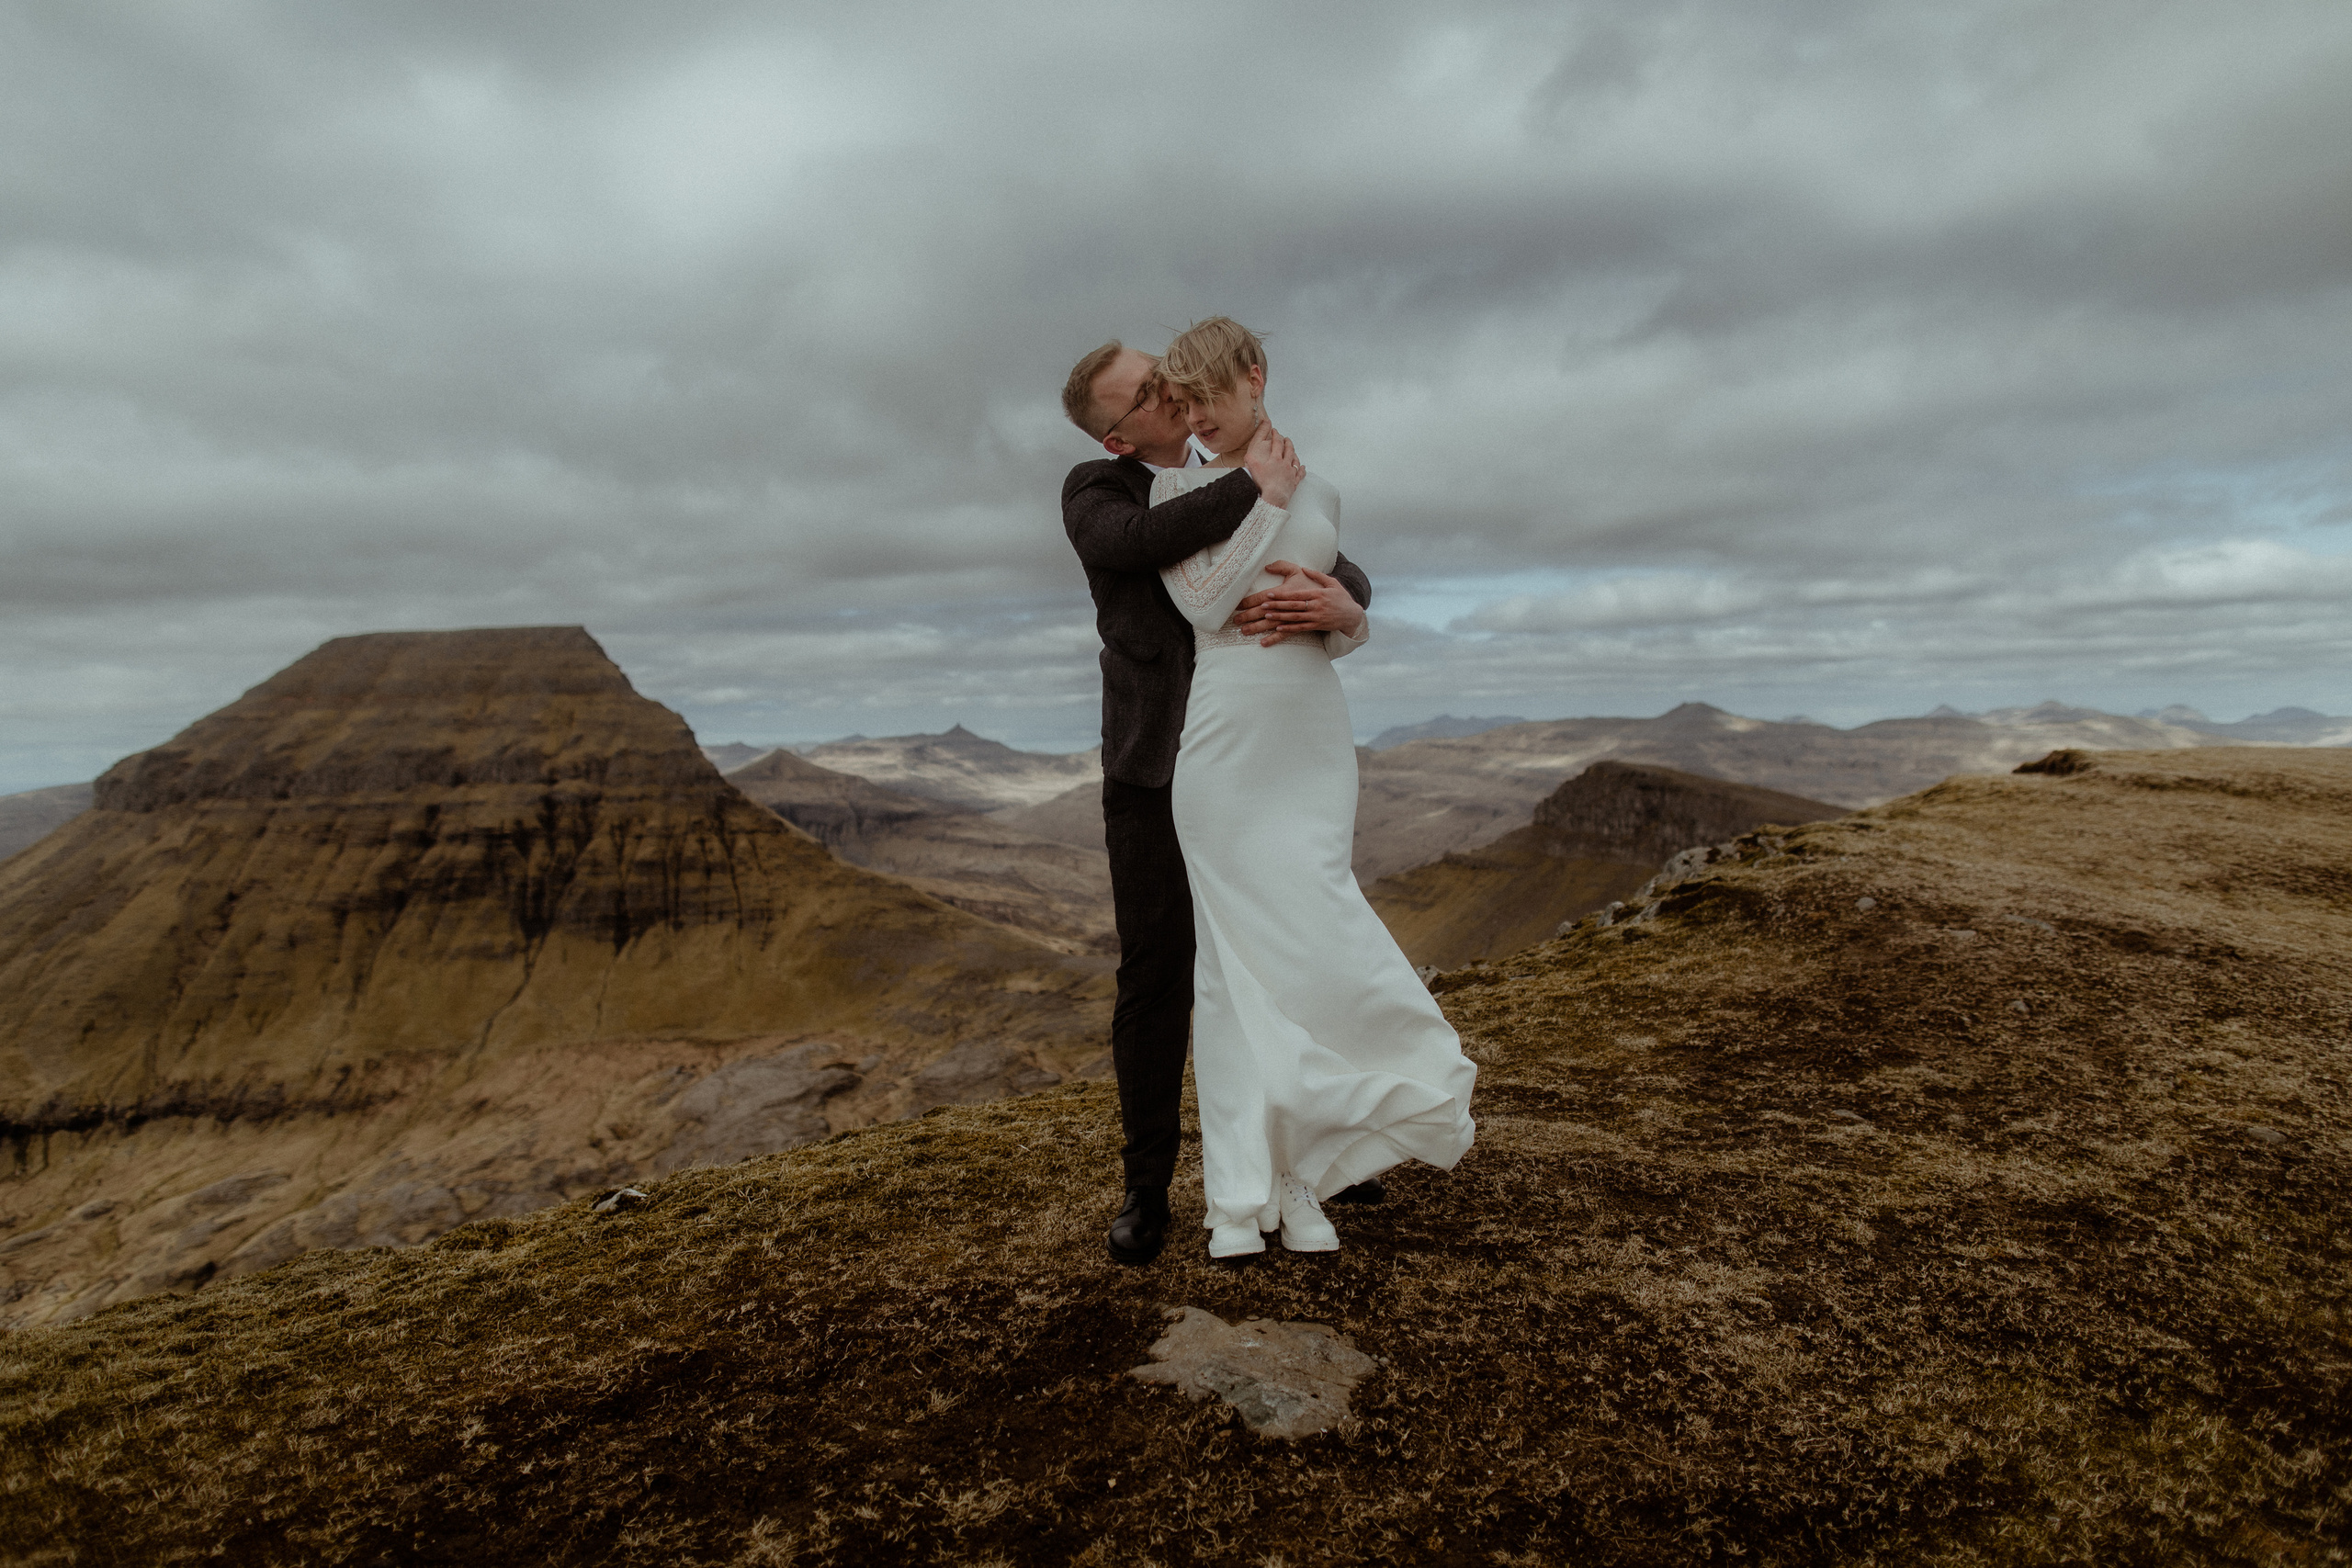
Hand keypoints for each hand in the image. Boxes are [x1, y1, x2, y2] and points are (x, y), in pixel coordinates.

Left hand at [1233, 562, 1367, 645]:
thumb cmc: (1341, 597)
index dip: (1282, 595)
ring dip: (1280, 617)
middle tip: (1263, 606)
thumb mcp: (1332, 583)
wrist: (1353, 615)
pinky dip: (1289, 629)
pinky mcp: (1317, 626)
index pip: (1296, 594)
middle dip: (1277, 606)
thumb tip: (1304, 568)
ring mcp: (1316, 617)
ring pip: (1295, 618)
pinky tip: (1278, 629)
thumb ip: (1317, 575)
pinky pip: (1301, 628)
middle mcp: (1316, 606)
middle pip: (1293, 606)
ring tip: (1266, 616)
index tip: (1269, 595)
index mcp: (1318, 593)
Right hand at [1243, 422, 1303, 508]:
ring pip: (1295, 460)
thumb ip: (1250, 460)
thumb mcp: (1254, 469)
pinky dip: (1301, 469)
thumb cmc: (1264, 483)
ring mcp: (1291, 473)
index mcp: (1276, 459)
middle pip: (1289, 450)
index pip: (1277, 444)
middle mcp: (1285, 464)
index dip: (1276, 436)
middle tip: (1286, 438)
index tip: (1275, 431)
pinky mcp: (1294, 482)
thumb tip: (1247, 453)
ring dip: (1294, 454)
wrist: (1274, 497)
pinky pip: (1300, 474)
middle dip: (1287, 442)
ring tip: (1293, 451)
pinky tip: (1303, 467)